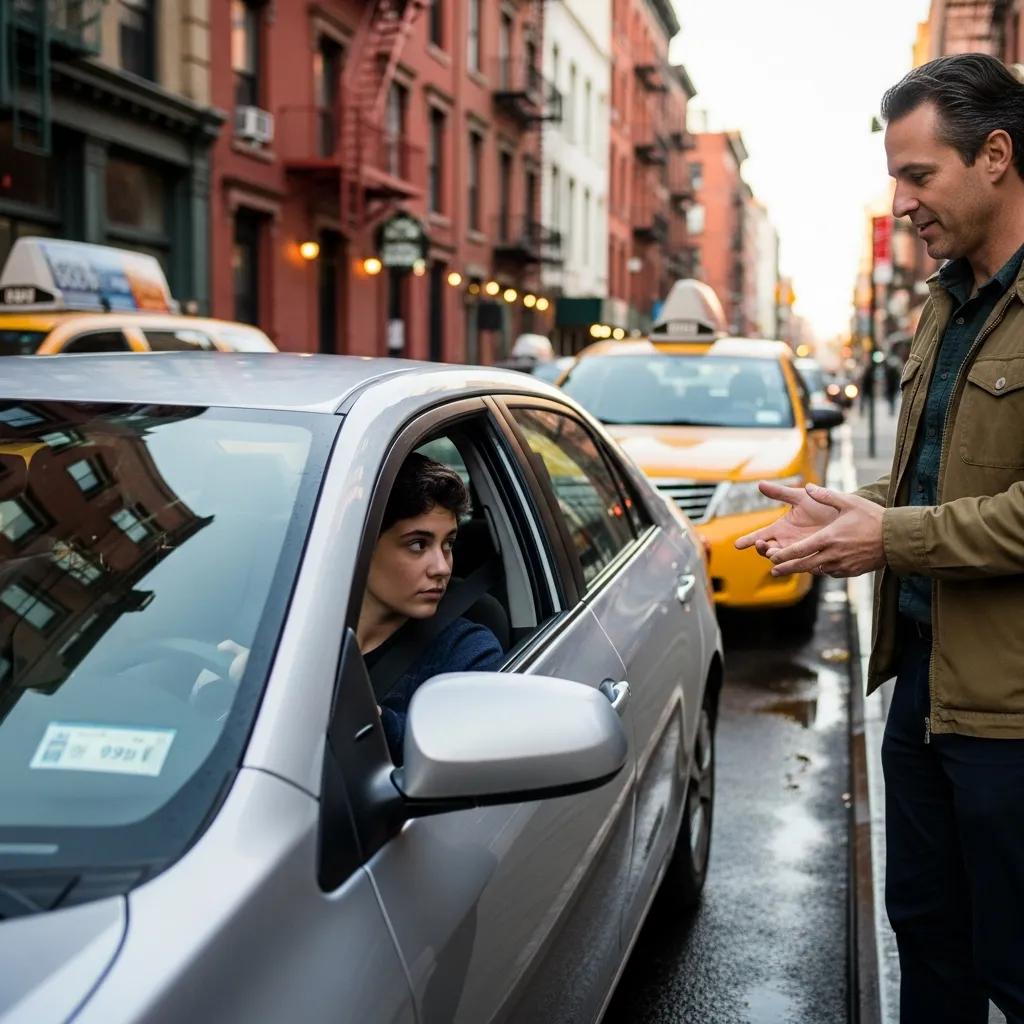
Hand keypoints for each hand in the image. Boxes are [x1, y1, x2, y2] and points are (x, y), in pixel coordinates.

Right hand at [735, 480, 839, 557]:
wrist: (846, 515)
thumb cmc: (822, 504)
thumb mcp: (800, 497)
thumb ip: (780, 493)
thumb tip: (759, 483)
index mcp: (781, 528)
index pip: (760, 535)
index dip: (748, 539)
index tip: (737, 545)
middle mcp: (786, 542)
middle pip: (768, 550)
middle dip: (762, 549)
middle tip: (762, 544)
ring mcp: (798, 551)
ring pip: (782, 559)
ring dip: (776, 557)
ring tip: (775, 552)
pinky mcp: (812, 558)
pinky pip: (800, 565)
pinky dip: (793, 565)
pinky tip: (791, 562)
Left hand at [768, 485, 885, 577]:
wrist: (897, 538)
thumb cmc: (873, 517)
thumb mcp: (849, 502)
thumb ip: (826, 496)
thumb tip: (808, 486)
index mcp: (828, 538)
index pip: (800, 550)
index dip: (784, 555)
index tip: (771, 557)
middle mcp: (833, 554)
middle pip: (804, 565)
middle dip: (787, 568)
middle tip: (773, 570)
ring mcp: (842, 565)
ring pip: (818, 570)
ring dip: (805, 569)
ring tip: (793, 568)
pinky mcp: (851, 571)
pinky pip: (832, 572)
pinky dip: (824, 569)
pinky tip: (820, 565)